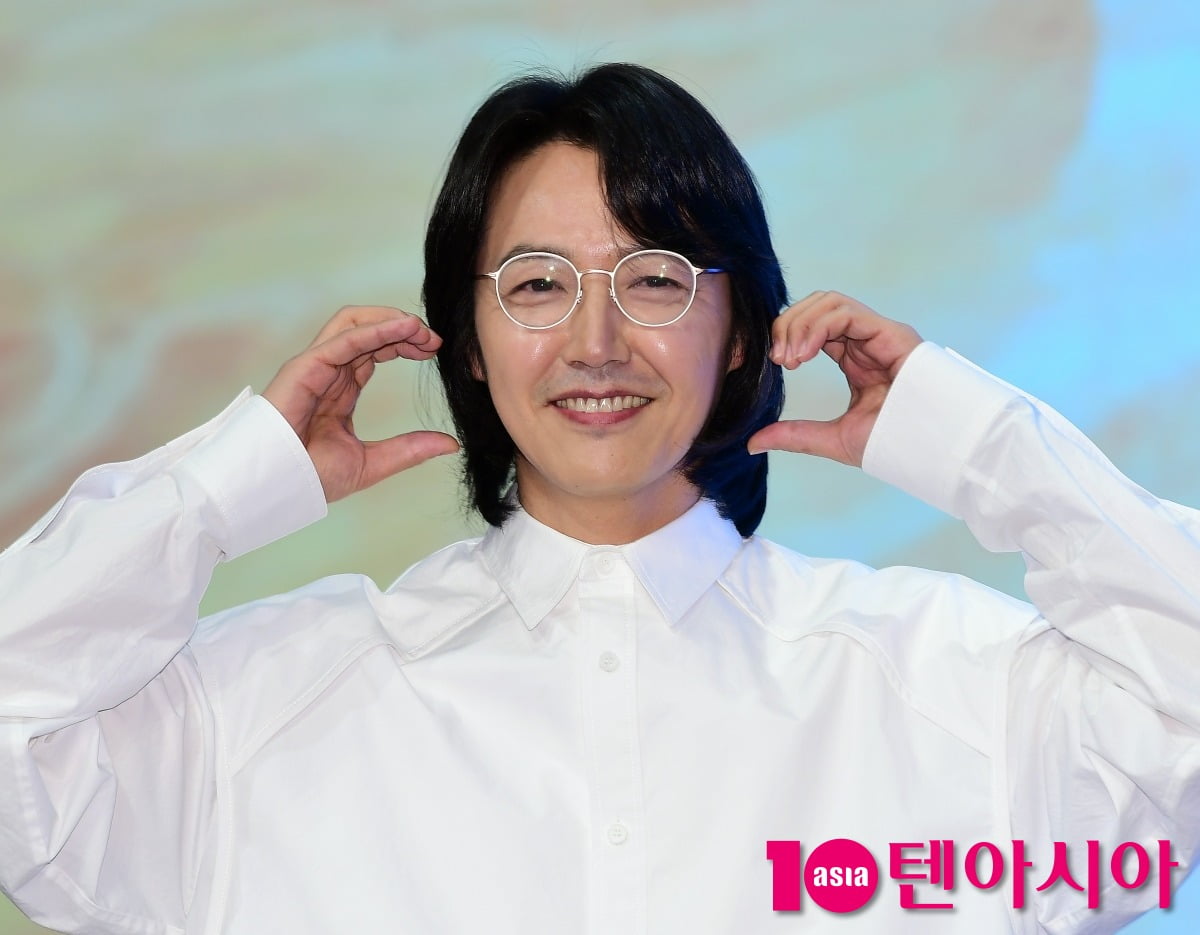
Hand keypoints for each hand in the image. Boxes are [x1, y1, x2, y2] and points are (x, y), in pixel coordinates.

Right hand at [262, 306, 459, 502]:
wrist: (278, 487)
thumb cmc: (310, 477)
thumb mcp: (373, 462)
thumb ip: (410, 449)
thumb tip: (450, 444)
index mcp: (341, 389)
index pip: (376, 351)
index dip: (405, 343)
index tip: (434, 351)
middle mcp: (329, 371)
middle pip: (368, 329)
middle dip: (403, 328)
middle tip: (434, 340)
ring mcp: (316, 366)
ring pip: (354, 323)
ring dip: (390, 320)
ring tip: (420, 329)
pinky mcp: (306, 367)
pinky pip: (345, 338)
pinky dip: (376, 329)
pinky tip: (403, 330)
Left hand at [746, 292, 921, 466]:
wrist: (934, 449)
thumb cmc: (896, 443)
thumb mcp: (833, 439)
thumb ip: (795, 436)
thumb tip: (753, 442)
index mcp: (854, 358)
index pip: (812, 327)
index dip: (787, 335)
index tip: (773, 364)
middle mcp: (865, 340)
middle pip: (816, 306)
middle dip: (788, 325)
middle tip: (777, 358)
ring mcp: (878, 333)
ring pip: (828, 301)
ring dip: (800, 324)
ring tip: (791, 358)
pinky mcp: (889, 332)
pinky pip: (844, 312)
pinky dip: (816, 327)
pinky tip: (804, 354)